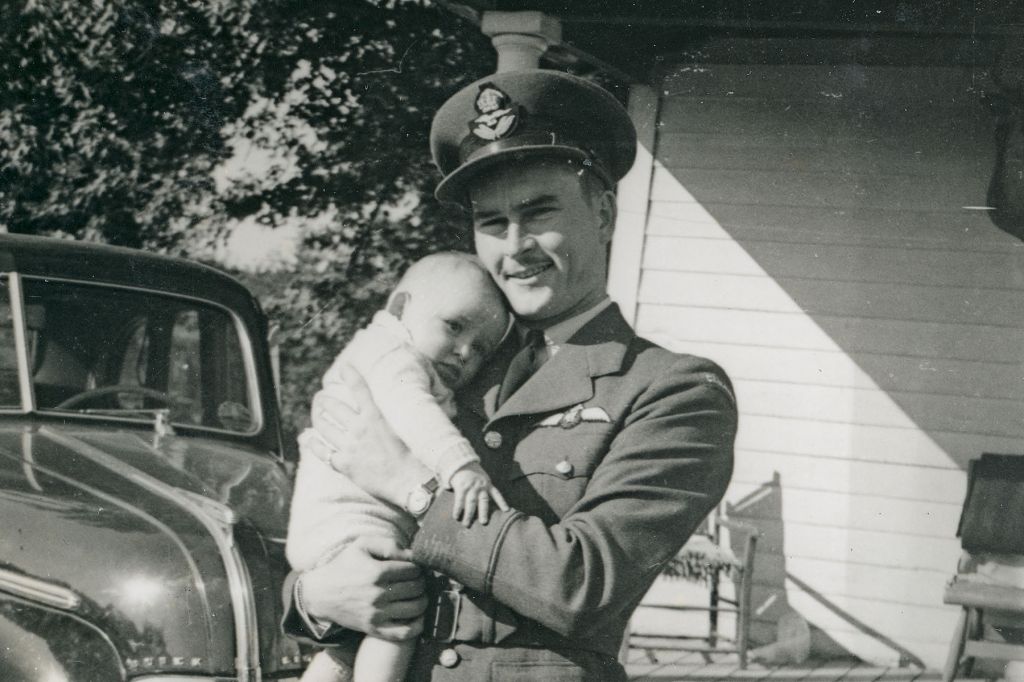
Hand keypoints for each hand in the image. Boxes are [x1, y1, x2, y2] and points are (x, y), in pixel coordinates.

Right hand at [300, 536, 425, 640]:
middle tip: (416, 580)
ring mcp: (377, 614)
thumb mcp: (362, 545)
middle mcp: (378, 594)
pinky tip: (416, 615)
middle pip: (417, 588)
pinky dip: (418, 625)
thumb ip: (389, 544)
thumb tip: (412, 554)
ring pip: (416, 608)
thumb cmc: (344, 566)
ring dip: (422, 599)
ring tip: (416, 594)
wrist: (321, 594)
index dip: (417, 567)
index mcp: (376, 572)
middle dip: (421, 581)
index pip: (413, 570)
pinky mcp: (374, 629)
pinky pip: (405, 632)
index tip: (413, 568)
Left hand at [311, 363, 432, 507]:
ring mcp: (349, 446)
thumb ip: (380, 422)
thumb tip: (371, 414)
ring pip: (324, 426)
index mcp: (375, 417)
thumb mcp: (395, 431)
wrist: (406, 481)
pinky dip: (312, 443)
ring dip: (317, 418)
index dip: (351, 376)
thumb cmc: (408, 457)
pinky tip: (307, 438)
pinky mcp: (343, 464)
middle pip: (334, 407)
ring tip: (316, 414)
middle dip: (324, 400)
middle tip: (321, 398)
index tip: (344, 368)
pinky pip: (322, 451)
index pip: (360, 390)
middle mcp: (359, 428)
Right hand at [449, 462, 509, 526]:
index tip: (507, 510)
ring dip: (468, 515)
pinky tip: (456, 517)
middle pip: (483, 501)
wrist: (460, 463)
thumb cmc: (472, 472)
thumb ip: (485, 487)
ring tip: (466, 525)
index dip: (502, 502)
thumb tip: (485, 501)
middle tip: (484, 523)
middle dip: (484, 512)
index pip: (496, 494)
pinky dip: (457, 509)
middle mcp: (480, 486)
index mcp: (487, 484)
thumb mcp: (482, 477)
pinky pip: (459, 500)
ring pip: (471, 503)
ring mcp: (471, 487)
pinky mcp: (461, 487)